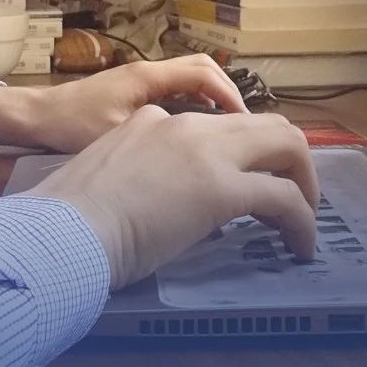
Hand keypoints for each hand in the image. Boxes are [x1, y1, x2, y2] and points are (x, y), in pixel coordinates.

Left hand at [0, 54, 246, 152]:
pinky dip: (191, 106)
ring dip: (210, 99)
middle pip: (201, 69)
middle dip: (227, 93)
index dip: (230, 96)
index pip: (204, 74)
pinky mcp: (131, 94)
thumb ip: (158, 136)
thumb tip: (198, 148)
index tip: (246, 124)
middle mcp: (147, 72)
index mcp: (148, 77)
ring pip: (188, 80)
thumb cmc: (71, 126)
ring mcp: (139, 82)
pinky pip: (173, 92)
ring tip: (226, 132)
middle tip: (243, 127)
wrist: (34, 119)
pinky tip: (194, 135)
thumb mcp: (117, 135)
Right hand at [27, 105, 319, 289]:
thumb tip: (149, 203)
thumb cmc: (68, 218)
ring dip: (304, 184)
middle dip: (290, 159)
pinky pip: (284, 199)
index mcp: (153, 120)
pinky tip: (300, 245)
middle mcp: (186, 125)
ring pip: (287, 146)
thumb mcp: (105, 176)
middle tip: (292, 197)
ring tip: (303, 222)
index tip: (245, 186)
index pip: (213, 127)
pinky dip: (302, 221)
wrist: (61, 229)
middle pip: (265, 123)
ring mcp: (206, 153)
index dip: (239, 157)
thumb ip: (133, 174)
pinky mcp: (222, 189)